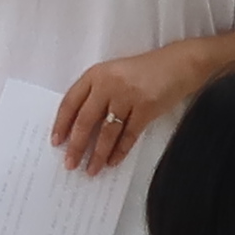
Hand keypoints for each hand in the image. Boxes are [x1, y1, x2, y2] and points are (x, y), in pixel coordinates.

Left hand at [54, 46, 195, 172]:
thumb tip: (78, 129)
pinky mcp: (146, 108)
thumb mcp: (114, 74)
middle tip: (70, 164)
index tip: (56, 142)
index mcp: (96, 74)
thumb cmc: (144, 70)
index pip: (70, 102)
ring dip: (97, 154)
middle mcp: (109, 84)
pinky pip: (129, 135)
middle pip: (85, 120)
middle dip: (76, 146)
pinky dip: (119, 151)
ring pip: (106, 132)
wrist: (178, 64)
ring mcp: (128, 96)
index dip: (61, 124)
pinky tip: (113, 162)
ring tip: (91, 170)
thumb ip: (96, 94)